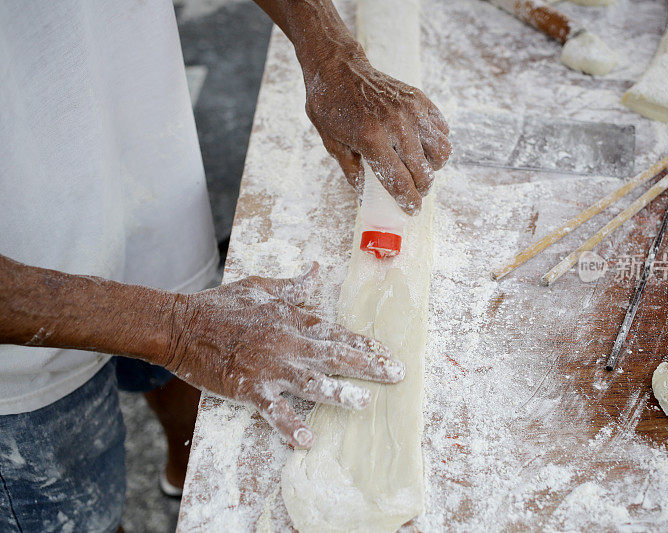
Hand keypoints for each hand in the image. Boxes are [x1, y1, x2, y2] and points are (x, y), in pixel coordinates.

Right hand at [164, 264, 404, 447]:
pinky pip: (273, 409)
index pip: (337, 333)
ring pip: (312, 382)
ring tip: (364, 403)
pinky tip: (307, 439)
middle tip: (397, 375)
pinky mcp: (247, 387)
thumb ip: (294, 285)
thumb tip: (317, 270)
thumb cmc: (221, 304)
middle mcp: (286, 341)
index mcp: (292, 318)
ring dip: (340, 394)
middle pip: (335, 355)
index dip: (365, 344)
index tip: (389, 353)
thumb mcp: (262, 286)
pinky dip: (289, 424)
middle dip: (369, 366)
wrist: (180, 324)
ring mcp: (268, 366)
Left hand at [303, 46, 450, 214]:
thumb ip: (353, 172)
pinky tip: (423, 146)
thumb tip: (367, 199)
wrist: (338, 66)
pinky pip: (441, 130)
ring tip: (421, 168)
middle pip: (423, 171)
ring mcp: (411, 110)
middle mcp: (396, 124)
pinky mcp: (419, 99)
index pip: (399, 182)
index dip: (408, 202)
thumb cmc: (330, 106)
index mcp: (371, 138)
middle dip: (421, 189)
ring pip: (441, 152)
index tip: (411, 210)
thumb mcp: (333, 143)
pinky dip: (437, 143)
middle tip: (414, 192)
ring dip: (433, 167)